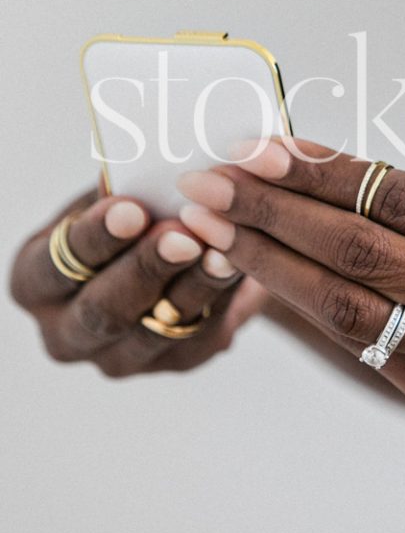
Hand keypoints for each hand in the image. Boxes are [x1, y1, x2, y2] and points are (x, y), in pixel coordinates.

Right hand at [10, 190, 265, 376]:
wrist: (178, 242)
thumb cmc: (136, 210)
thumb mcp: (118, 194)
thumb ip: (126, 191)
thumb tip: (150, 168)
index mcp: (38, 280)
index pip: (57, 265)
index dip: (95, 238)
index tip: (133, 209)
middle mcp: (68, 331)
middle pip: (103, 310)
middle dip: (147, 268)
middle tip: (183, 234)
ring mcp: (120, 357)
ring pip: (157, 330)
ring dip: (194, 286)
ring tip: (221, 250)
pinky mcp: (175, 363)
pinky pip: (200, 335)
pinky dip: (221, 298)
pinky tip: (240, 267)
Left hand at [174, 138, 404, 483]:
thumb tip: (327, 176)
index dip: (326, 173)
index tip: (263, 148)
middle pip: (363, 251)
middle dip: (274, 210)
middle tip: (211, 180)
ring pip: (347, 306)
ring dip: (269, 261)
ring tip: (212, 225)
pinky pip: (357, 346)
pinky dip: (302, 306)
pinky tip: (260, 273)